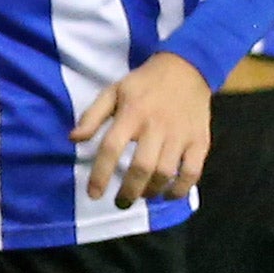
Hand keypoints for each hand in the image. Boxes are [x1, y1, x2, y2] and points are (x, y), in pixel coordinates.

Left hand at [70, 52, 210, 206]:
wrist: (186, 69)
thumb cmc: (144, 84)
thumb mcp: (113, 91)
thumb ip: (92, 116)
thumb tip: (73, 139)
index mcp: (131, 113)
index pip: (111, 147)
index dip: (100, 174)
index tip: (93, 194)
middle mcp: (156, 125)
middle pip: (141, 167)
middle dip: (128, 191)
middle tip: (120, 203)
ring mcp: (180, 135)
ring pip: (165, 172)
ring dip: (151, 191)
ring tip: (141, 195)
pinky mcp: (200, 141)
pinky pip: (192, 172)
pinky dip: (180, 189)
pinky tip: (168, 193)